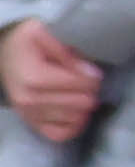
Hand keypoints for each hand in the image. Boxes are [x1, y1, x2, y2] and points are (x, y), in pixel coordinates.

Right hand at [2, 21, 99, 143]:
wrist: (4, 56)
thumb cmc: (26, 42)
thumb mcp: (43, 32)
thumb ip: (66, 51)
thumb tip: (91, 73)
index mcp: (34, 78)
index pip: (82, 84)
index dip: (93, 75)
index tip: (89, 68)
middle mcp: (30, 101)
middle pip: (82, 103)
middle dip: (91, 90)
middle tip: (86, 80)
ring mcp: (30, 115)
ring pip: (76, 119)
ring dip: (84, 106)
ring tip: (80, 92)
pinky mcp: (32, 125)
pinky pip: (61, 134)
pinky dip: (74, 125)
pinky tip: (77, 112)